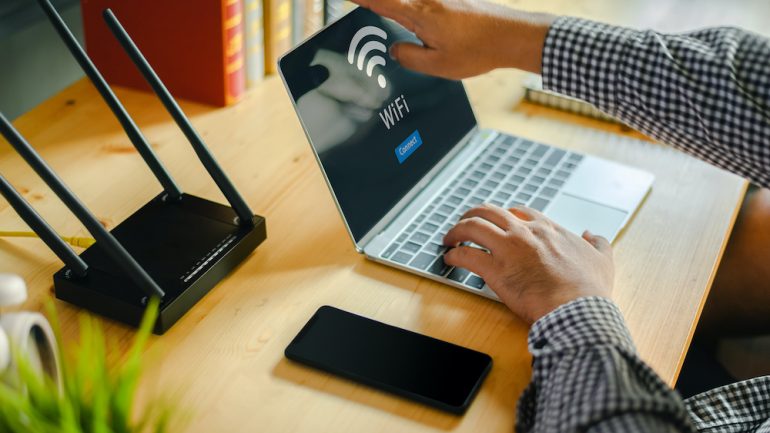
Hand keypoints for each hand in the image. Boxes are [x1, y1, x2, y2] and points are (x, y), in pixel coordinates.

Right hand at [350, 0, 555, 78]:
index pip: (378, 0)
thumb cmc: (478, 50)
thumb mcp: (437, 65)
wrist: (511, 35)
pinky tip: (412, 22)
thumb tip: (395, 50)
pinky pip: (421, 1)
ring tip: (392, 25)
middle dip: (374, 3)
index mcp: (419, 14)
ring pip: (407, 1)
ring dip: (392, 7)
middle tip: (355, 6)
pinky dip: (409, 8)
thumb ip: (409, 57)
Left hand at [443, 204, 613, 323]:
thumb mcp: (603, 259)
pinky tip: (450, 260)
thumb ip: (598, 243)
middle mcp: (525, 233)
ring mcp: (508, 250)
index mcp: (548, 229)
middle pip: (489, 212)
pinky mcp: (495, 271)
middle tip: (464, 223)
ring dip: (456, 231)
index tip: (496, 222)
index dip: (504, 215)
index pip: (519, 211)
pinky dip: (454, 256)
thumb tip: (592, 235)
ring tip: (449, 239)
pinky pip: (466, 256)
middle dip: (472, 215)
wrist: (578, 310)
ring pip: (472, 227)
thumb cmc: (589, 290)